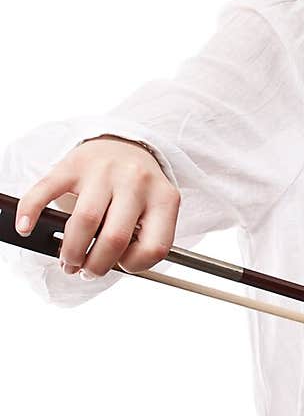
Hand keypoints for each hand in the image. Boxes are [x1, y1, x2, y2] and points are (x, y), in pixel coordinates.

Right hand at [15, 136, 179, 278]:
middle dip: (96, 266)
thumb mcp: (154, 211)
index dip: (135, 265)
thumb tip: (109, 267)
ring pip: (85, 221)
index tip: (122, 265)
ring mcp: (105, 171)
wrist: (123, 145)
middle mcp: (138, 181)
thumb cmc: (136, 190)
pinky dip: (32, 211)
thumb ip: (143, 239)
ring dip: (72, 251)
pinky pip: (48, 189)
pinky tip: (27, 226)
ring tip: (69, 260)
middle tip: (87, 270)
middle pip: (115, 238)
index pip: (155, 247)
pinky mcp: (75, 164)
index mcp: (164, 199)